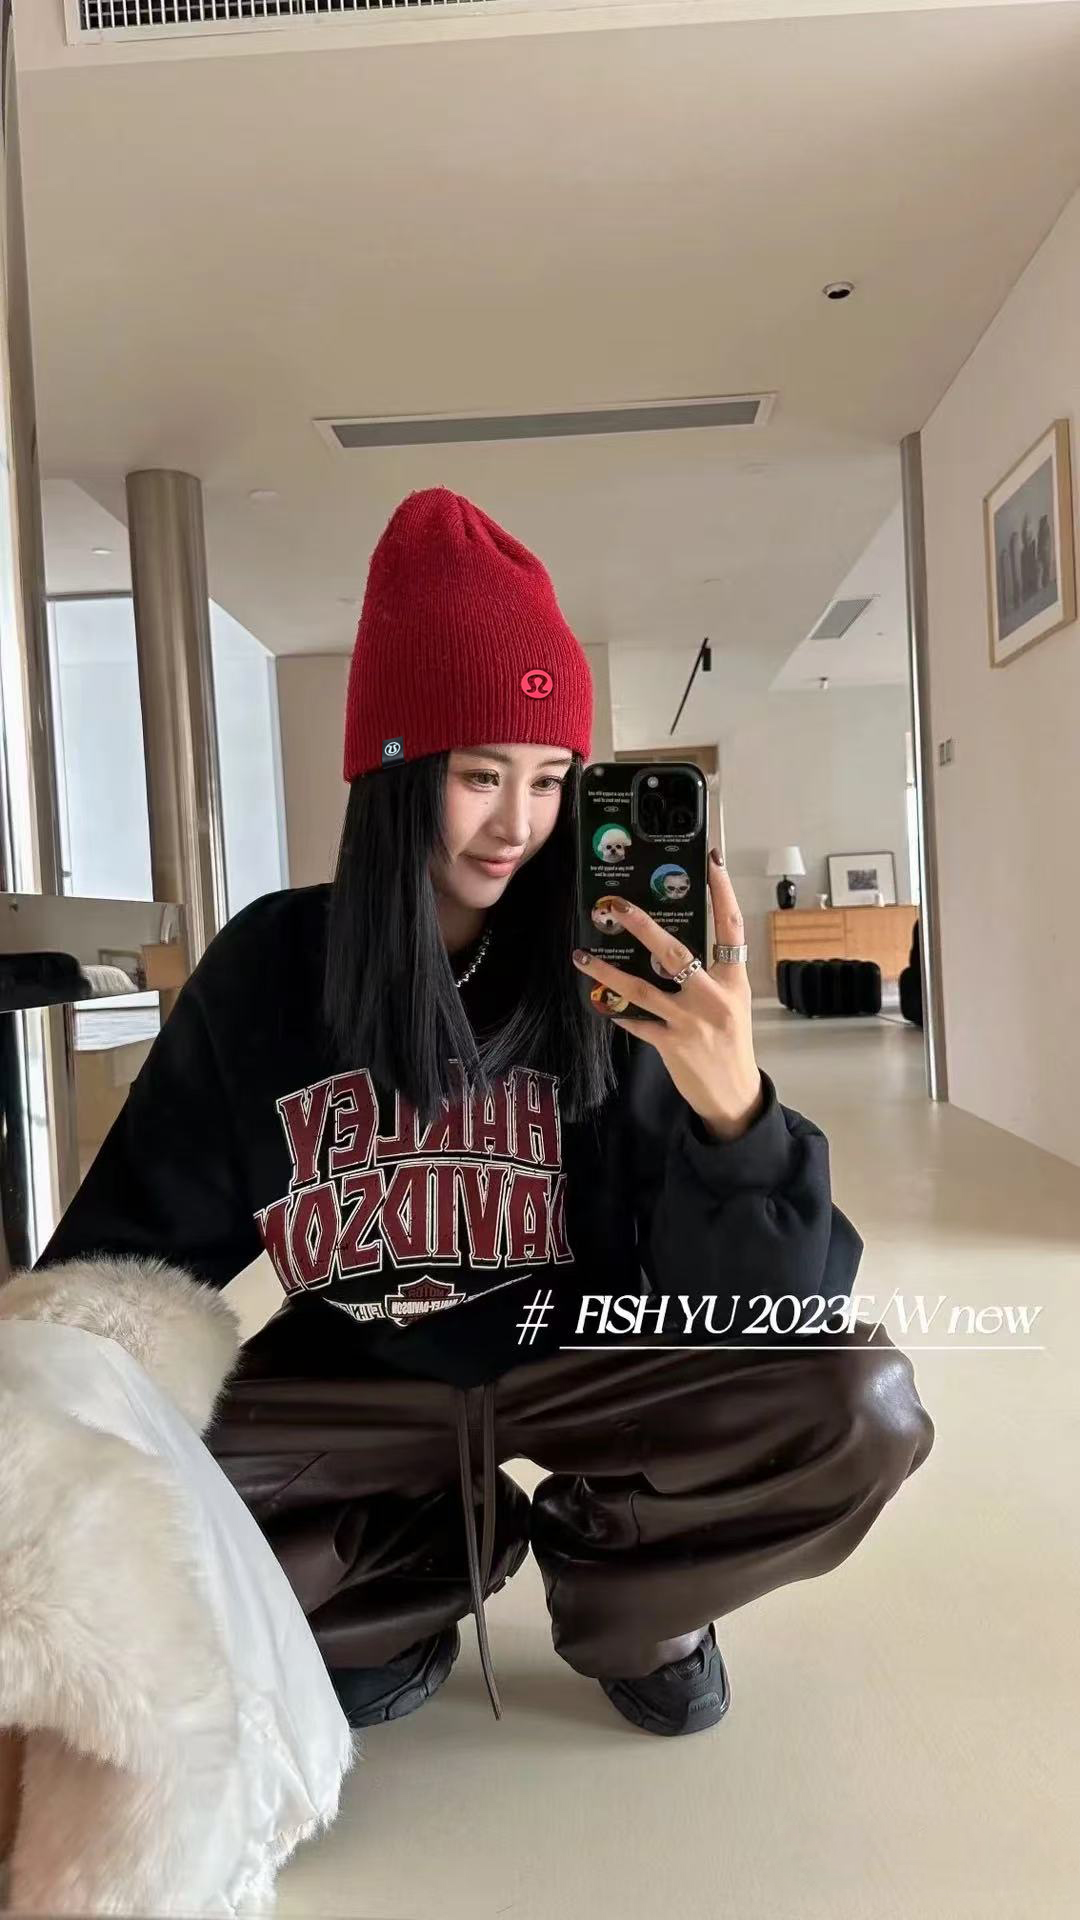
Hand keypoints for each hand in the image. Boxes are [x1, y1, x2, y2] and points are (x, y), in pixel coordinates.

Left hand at [572, 853, 764, 1141]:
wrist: (734, 1094)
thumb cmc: (731, 1042)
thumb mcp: (731, 1002)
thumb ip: (710, 974)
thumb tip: (669, 943)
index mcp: (733, 980)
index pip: (731, 927)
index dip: (723, 892)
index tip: (712, 861)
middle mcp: (713, 997)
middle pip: (675, 953)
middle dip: (642, 926)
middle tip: (616, 905)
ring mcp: (691, 1022)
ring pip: (642, 988)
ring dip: (608, 970)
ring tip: (583, 956)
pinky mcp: (672, 1044)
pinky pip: (637, 1022)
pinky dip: (617, 1011)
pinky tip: (601, 1002)